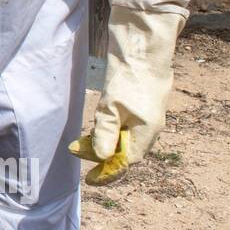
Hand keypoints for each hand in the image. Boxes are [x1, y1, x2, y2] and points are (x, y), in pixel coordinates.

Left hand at [69, 0, 187, 184]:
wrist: (144, 48)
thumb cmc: (129, 78)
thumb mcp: (111, 108)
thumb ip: (104, 134)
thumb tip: (99, 157)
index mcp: (146, 134)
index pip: (126, 163)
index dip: (107, 172)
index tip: (90, 181)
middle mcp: (151, 129)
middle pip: (125, 153)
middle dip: (102, 158)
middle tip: (78, 154)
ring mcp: (148, 118)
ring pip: (125, 140)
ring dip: (104, 144)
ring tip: (82, 144)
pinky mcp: (143, 107)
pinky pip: (127, 128)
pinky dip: (111, 132)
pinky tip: (98, 128)